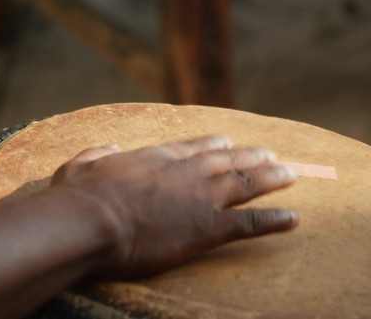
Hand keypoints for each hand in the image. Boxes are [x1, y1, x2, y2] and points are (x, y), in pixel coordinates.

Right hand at [51, 136, 298, 278]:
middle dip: (252, 157)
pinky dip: (273, 220)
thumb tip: (109, 148)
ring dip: (271, 179)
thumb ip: (98, 154)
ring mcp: (200, 198)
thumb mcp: (79, 164)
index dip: (216, 145)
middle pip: (227, 161)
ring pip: (246, 183)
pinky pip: (250, 223)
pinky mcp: (207, 227)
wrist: (91, 221)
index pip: (194, 147)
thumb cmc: (79, 196)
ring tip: (290, 175)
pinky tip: (292, 219)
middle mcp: (185, 172)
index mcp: (156, 158)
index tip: (230, 143)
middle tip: (272, 156)